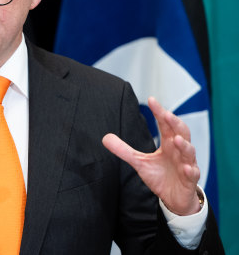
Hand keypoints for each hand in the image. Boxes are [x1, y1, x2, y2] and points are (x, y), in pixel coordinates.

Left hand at [102, 97, 200, 215]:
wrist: (174, 198)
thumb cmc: (160, 176)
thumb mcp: (140, 162)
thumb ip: (124, 150)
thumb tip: (105, 137)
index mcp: (168, 144)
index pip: (165, 124)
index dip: (160, 112)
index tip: (151, 100)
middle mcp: (179, 151)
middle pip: (181, 132)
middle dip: (175, 123)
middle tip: (166, 115)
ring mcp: (187, 164)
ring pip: (190, 152)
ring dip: (184, 146)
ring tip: (177, 140)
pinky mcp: (190, 180)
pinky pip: (193, 174)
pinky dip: (191, 170)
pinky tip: (187, 168)